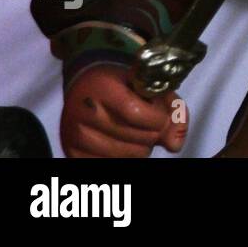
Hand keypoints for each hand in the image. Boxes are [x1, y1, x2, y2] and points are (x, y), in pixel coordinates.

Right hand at [62, 65, 186, 156]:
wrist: (86, 84)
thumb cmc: (124, 84)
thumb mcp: (150, 85)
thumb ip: (171, 108)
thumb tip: (175, 145)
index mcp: (104, 89)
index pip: (138, 115)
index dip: (159, 119)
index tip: (161, 115)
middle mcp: (85, 112)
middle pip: (140, 138)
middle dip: (153, 132)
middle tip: (145, 121)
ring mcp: (76, 135)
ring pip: (131, 155)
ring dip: (141, 146)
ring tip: (133, 130)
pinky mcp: (72, 152)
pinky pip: (113, 164)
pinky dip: (126, 156)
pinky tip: (122, 141)